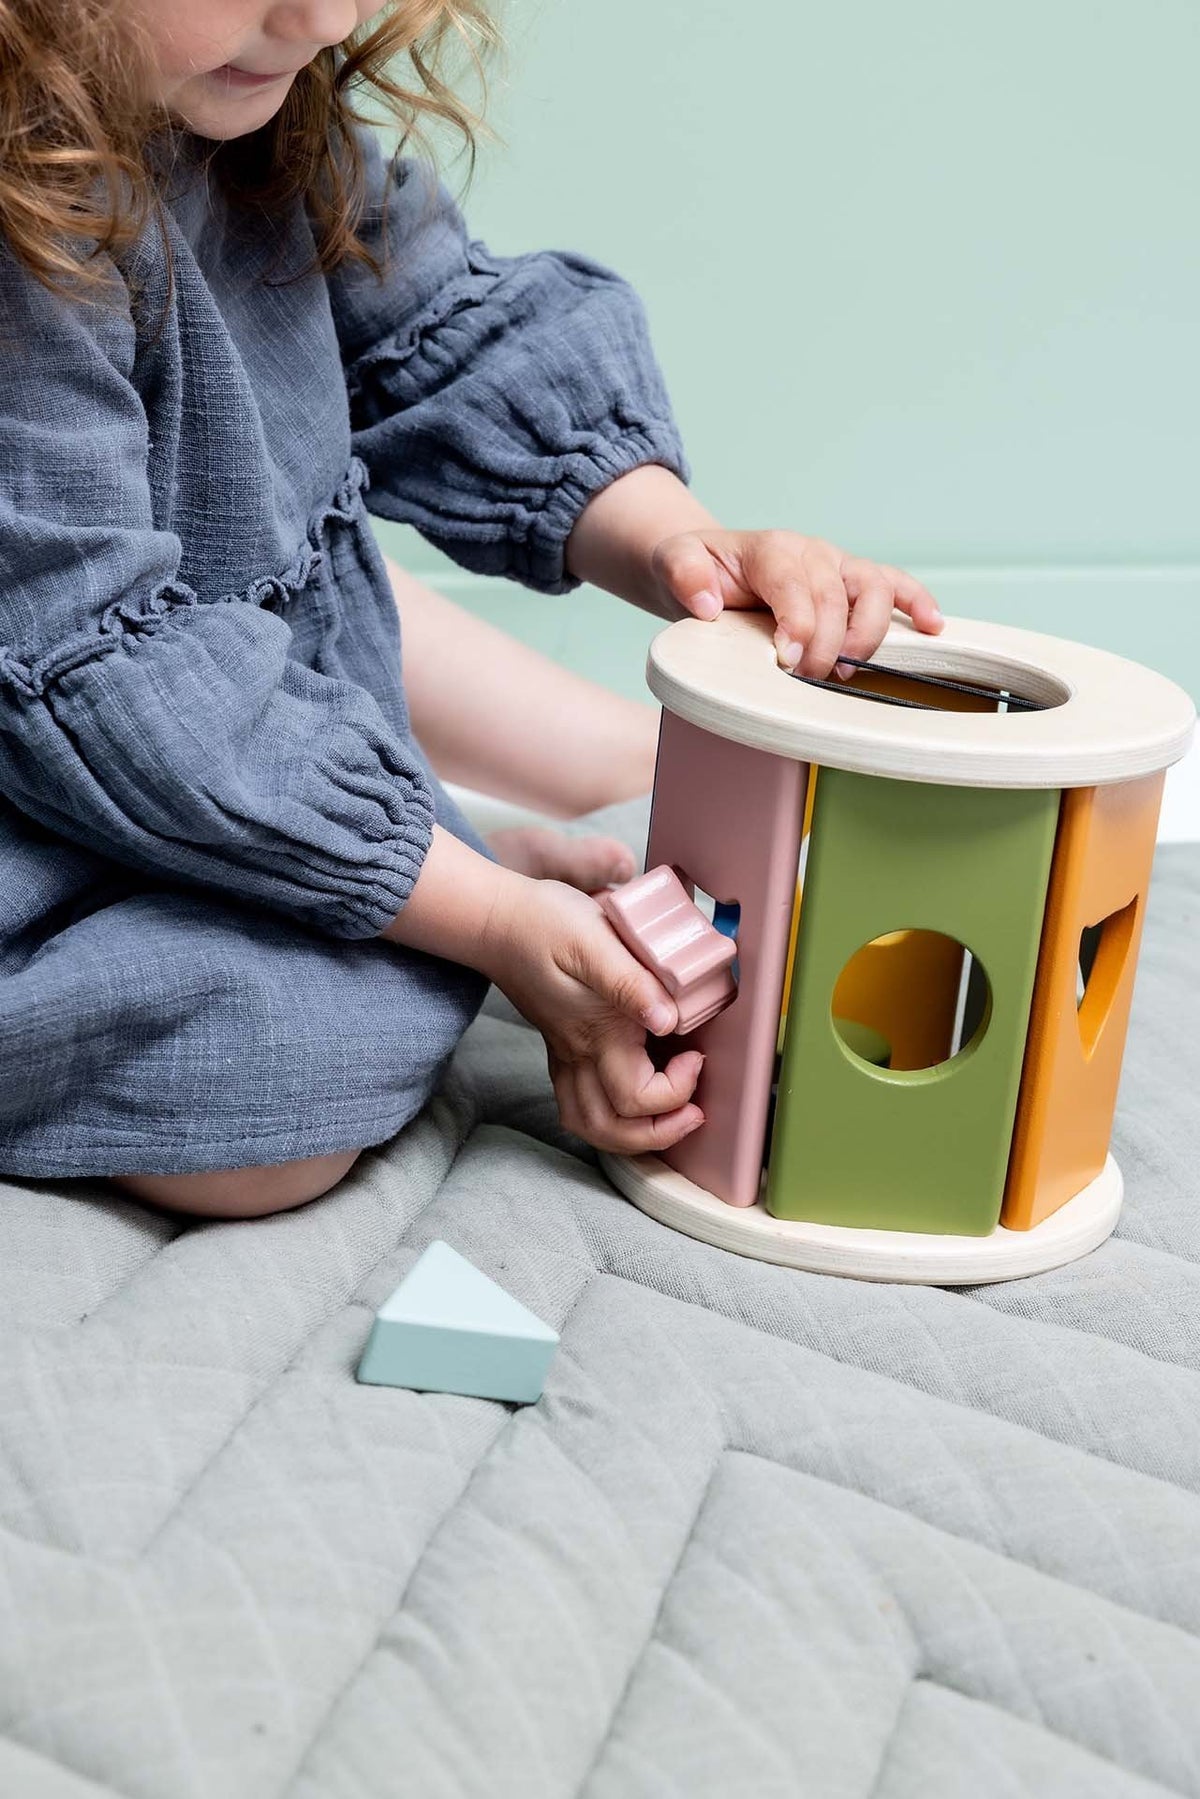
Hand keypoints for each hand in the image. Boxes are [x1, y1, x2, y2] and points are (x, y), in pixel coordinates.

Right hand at [480, 872, 704, 1154]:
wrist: (496, 921)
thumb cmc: (544, 923)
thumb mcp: (593, 938)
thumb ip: (631, 982)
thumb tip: (669, 1020)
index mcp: (597, 1032)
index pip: (637, 1098)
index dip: (677, 1090)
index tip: (695, 1054)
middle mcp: (580, 1053)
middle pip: (614, 1131)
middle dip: (661, 1132)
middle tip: (693, 1107)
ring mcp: (567, 1056)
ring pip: (592, 1127)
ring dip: (635, 1135)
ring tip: (670, 1112)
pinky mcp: (561, 1049)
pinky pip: (579, 1106)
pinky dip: (610, 1119)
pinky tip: (634, 1101)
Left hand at [650, 527, 944, 678]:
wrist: (708, 567)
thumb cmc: (697, 572)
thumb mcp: (673, 564)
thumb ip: (682, 574)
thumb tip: (705, 603)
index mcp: (771, 548)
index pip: (795, 582)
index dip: (799, 623)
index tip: (789, 660)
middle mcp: (811, 552)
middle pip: (836, 593)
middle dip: (828, 642)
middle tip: (809, 679)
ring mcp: (837, 565)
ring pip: (873, 588)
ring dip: (869, 632)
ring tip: (849, 669)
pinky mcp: (853, 581)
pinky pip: (894, 586)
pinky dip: (917, 602)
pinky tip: (933, 627)